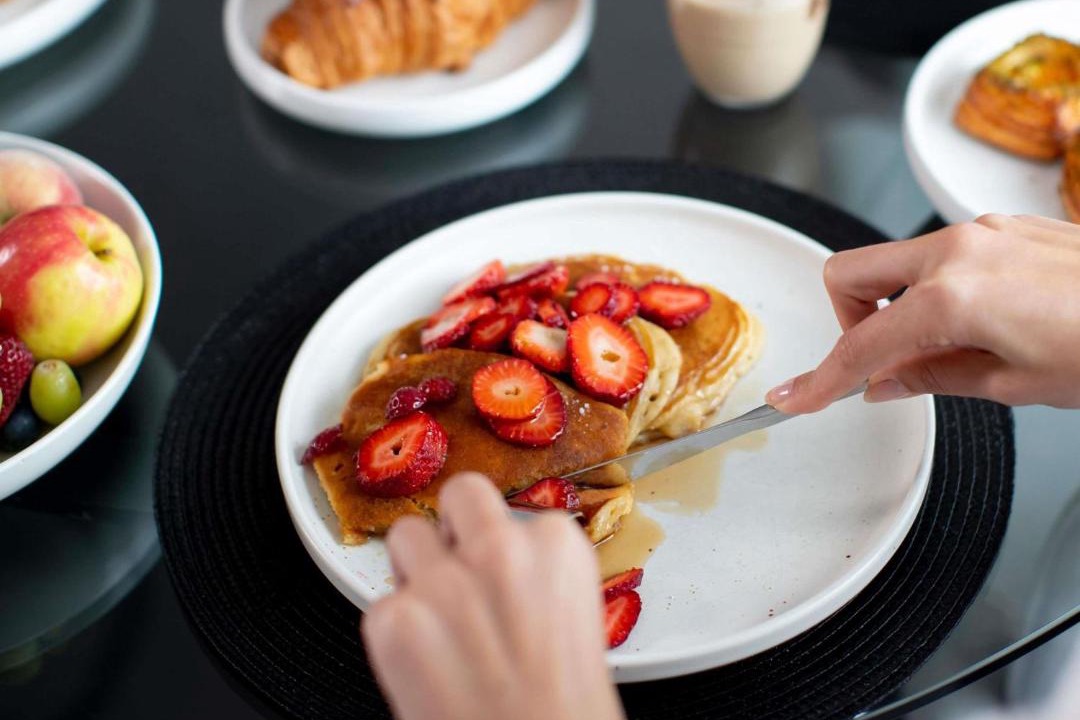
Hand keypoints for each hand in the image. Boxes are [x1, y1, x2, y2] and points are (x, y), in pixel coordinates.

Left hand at [361, 472, 624, 719]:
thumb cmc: (561, 711)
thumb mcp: (574, 623)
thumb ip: (536, 581)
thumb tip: (502, 574)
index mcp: (557, 549)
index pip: (518, 512)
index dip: (506, 546)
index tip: (504, 572)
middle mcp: (500, 551)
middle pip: (462, 493)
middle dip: (456, 525)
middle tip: (459, 564)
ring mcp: (442, 581)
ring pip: (406, 534)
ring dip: (415, 567)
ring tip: (433, 615)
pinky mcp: (394, 621)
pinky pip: (382, 604)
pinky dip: (395, 633)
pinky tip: (422, 666)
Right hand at [766, 214, 1079, 412]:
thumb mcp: (1015, 384)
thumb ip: (933, 377)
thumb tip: (887, 383)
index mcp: (953, 297)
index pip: (860, 345)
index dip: (822, 380)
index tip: (796, 398)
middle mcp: (959, 250)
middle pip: (850, 274)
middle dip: (846, 321)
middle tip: (877, 363)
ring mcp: (982, 232)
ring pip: (894, 261)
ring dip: (894, 305)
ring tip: (943, 349)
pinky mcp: (1004, 229)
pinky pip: (939, 255)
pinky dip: (933, 290)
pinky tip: (975, 324)